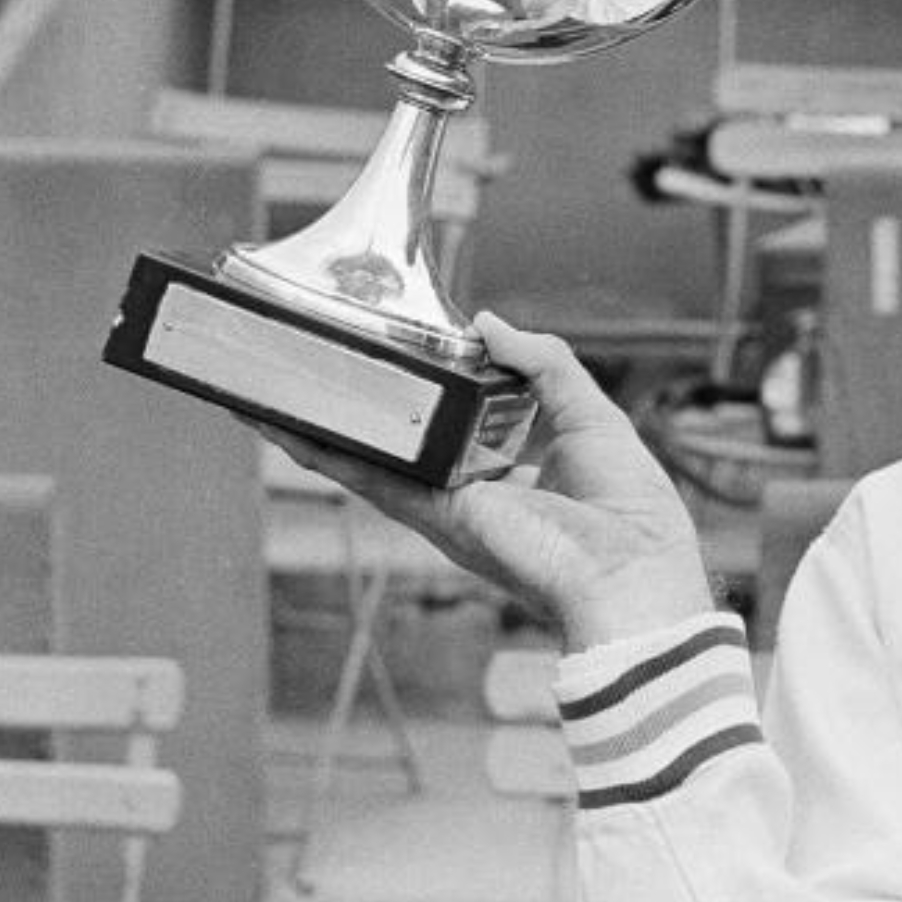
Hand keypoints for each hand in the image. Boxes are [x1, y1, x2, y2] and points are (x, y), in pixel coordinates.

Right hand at [253, 312, 713, 651]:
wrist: (634, 578)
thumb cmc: (632, 513)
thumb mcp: (592, 414)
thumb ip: (544, 363)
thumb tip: (486, 323)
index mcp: (506, 475)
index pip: (451, 425)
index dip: (422, 392)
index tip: (393, 356)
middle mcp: (466, 493)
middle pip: (395, 442)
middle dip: (352, 407)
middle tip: (308, 364)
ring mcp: (446, 506)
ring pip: (367, 458)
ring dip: (316, 424)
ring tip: (268, 387)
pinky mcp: (437, 516)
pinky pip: (370, 477)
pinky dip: (323, 451)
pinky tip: (282, 425)